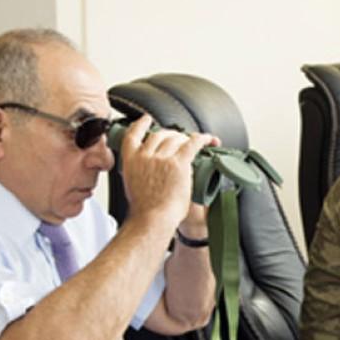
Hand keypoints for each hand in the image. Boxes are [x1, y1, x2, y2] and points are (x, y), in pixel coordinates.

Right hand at [121, 114, 216, 228]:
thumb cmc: (145, 211)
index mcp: (131, 161)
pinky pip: (193, 143)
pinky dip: (202, 139)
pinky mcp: (178, 163)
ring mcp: (161, 158)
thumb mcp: (132, 186)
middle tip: (178, 139)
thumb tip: (146, 172)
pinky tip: (208, 139)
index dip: (141, 125)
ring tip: (193, 142)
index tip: (146, 120)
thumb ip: (138, 174)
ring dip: (186, 138)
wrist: (153, 219)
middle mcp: (145, 156)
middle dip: (170, 135)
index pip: (133, 135)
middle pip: (159, 135)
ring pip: (176, 138)